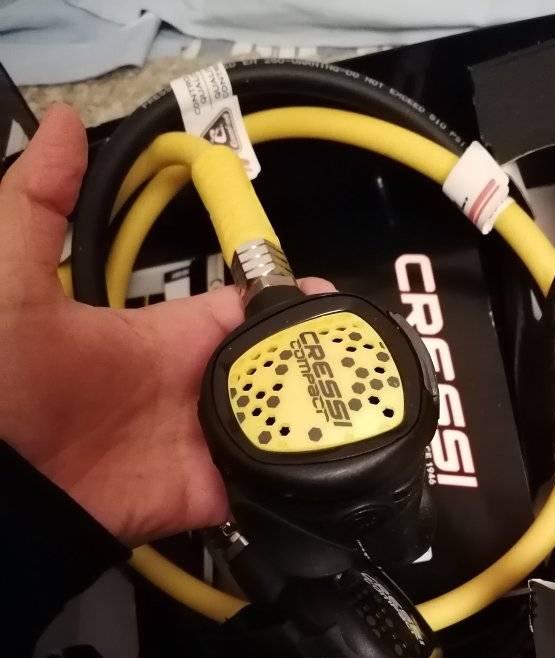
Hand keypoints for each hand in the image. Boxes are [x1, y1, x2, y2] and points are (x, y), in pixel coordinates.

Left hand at [0, 103, 331, 546]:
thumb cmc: (2, 380)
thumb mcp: (12, 279)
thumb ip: (40, 203)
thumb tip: (62, 123)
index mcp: (161, 338)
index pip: (242, 311)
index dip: (288, 301)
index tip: (332, 293)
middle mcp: (188, 389)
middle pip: (274, 370)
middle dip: (322, 360)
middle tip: (371, 356)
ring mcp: (199, 444)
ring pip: (279, 426)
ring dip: (321, 419)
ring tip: (373, 408)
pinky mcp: (203, 493)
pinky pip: (262, 485)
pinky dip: (297, 479)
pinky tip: (340, 464)